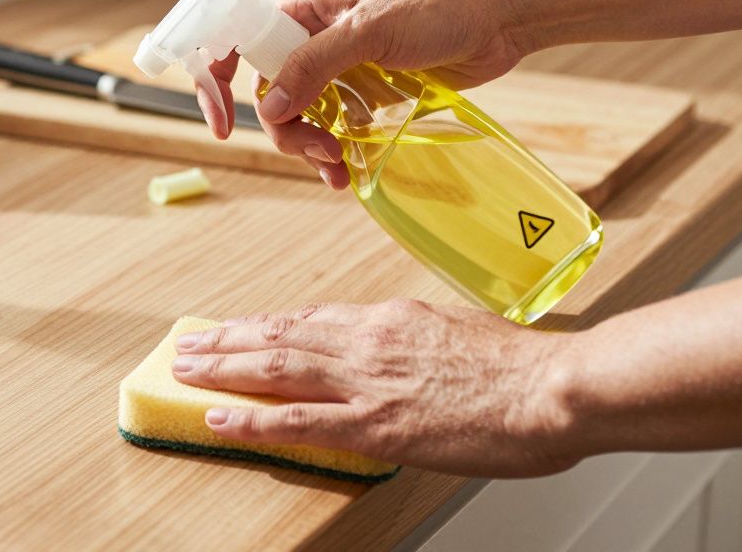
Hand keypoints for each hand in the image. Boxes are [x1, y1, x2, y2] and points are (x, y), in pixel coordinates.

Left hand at [170, 300, 580, 477]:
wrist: (555, 388)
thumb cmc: (523, 367)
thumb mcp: (460, 333)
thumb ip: (418, 339)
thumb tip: (402, 349)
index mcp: (392, 318)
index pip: (314, 319)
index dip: (268, 326)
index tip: (240, 328)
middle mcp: (369, 340)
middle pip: (282, 335)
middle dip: (229, 341)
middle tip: (191, 345)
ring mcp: (367, 380)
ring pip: (277, 367)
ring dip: (224, 368)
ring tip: (186, 370)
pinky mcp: (373, 423)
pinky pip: (295, 420)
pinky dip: (251, 416)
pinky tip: (218, 416)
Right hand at [198, 0, 526, 190]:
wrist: (502, 15)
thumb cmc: (440, 3)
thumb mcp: (370, 29)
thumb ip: (315, 65)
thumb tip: (270, 106)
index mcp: (303, 8)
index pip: (236, 39)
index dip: (216, 79)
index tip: (221, 124)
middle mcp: (314, 37)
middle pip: (270, 93)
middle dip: (287, 129)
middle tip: (321, 150)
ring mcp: (342, 67)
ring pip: (302, 117)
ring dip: (310, 148)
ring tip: (339, 168)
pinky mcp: (370, 92)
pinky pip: (336, 128)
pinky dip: (335, 152)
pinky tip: (348, 171)